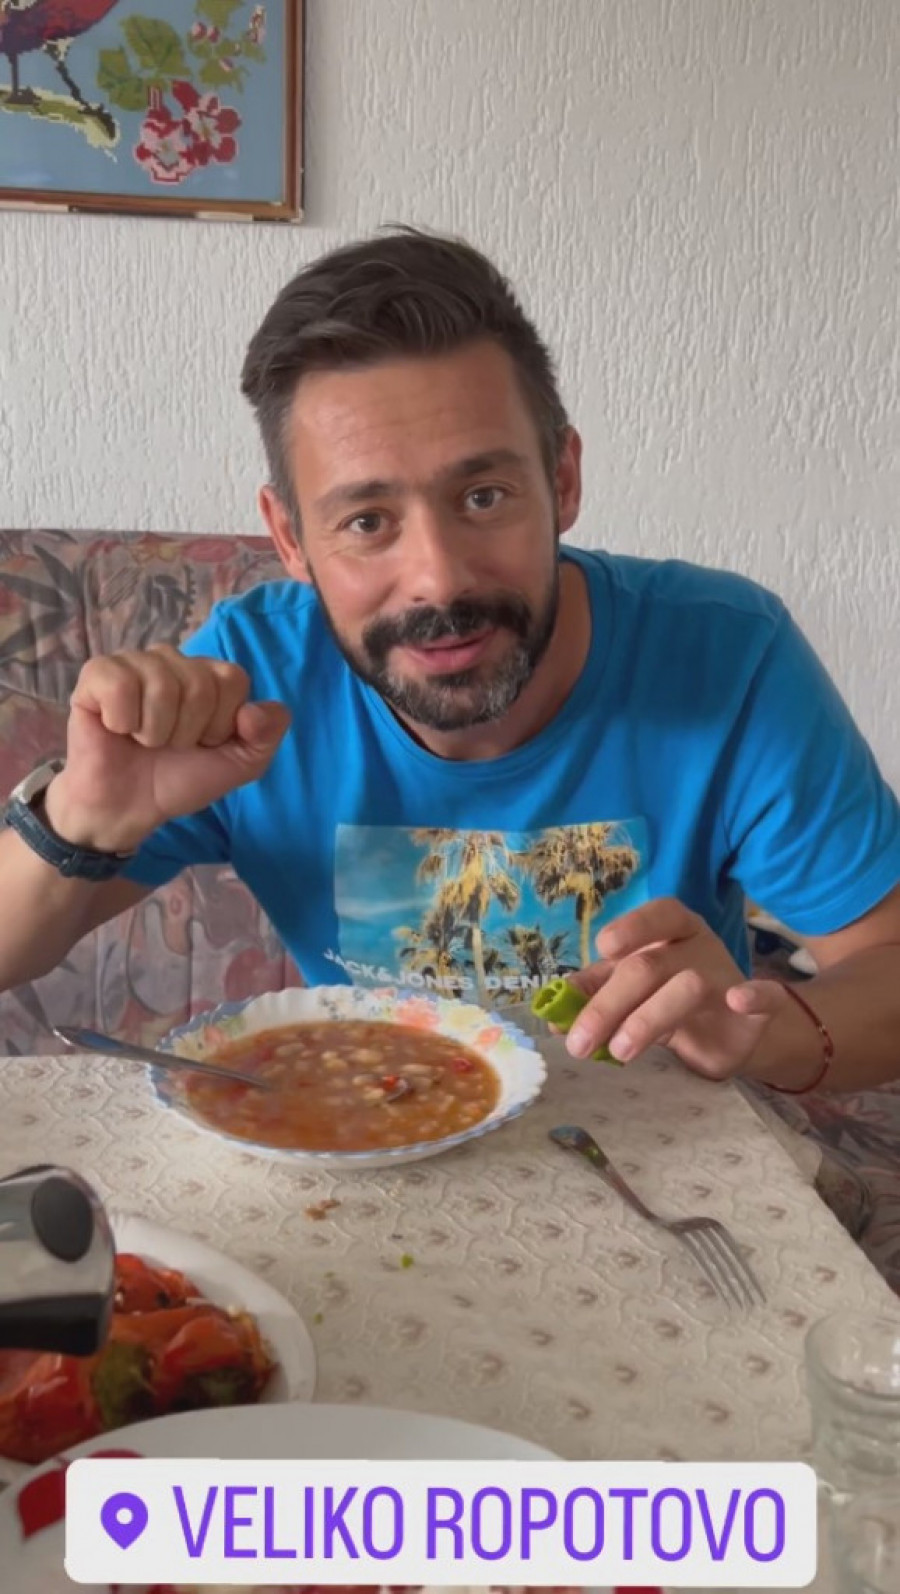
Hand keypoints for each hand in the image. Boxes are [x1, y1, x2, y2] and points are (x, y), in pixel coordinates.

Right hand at [44, 644, 290, 852]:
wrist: (129, 807)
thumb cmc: (181, 779)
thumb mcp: (241, 764)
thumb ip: (267, 735)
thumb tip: (252, 711)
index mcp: (209, 674)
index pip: (233, 679)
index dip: (221, 724)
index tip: (202, 744)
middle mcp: (173, 661)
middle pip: (199, 684)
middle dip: (187, 731)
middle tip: (169, 745)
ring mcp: (134, 663)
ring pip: (161, 685)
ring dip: (155, 731)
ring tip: (143, 740)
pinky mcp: (97, 674)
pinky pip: (120, 685)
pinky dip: (122, 721)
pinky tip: (117, 729)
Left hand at [563, 897, 794, 1080]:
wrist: (735, 1033)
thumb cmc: (672, 1001)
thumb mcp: (633, 992)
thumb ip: (596, 994)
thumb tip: (553, 1015)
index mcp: (671, 930)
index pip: (656, 915)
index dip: (631, 928)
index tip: (603, 948)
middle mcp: (699, 946)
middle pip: (650, 966)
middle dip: (609, 1005)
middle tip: (580, 1043)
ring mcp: (729, 975)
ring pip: (688, 987)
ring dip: (649, 1018)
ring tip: (620, 1052)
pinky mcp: (758, 1011)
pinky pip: (764, 997)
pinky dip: (755, 995)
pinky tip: (738, 1001)